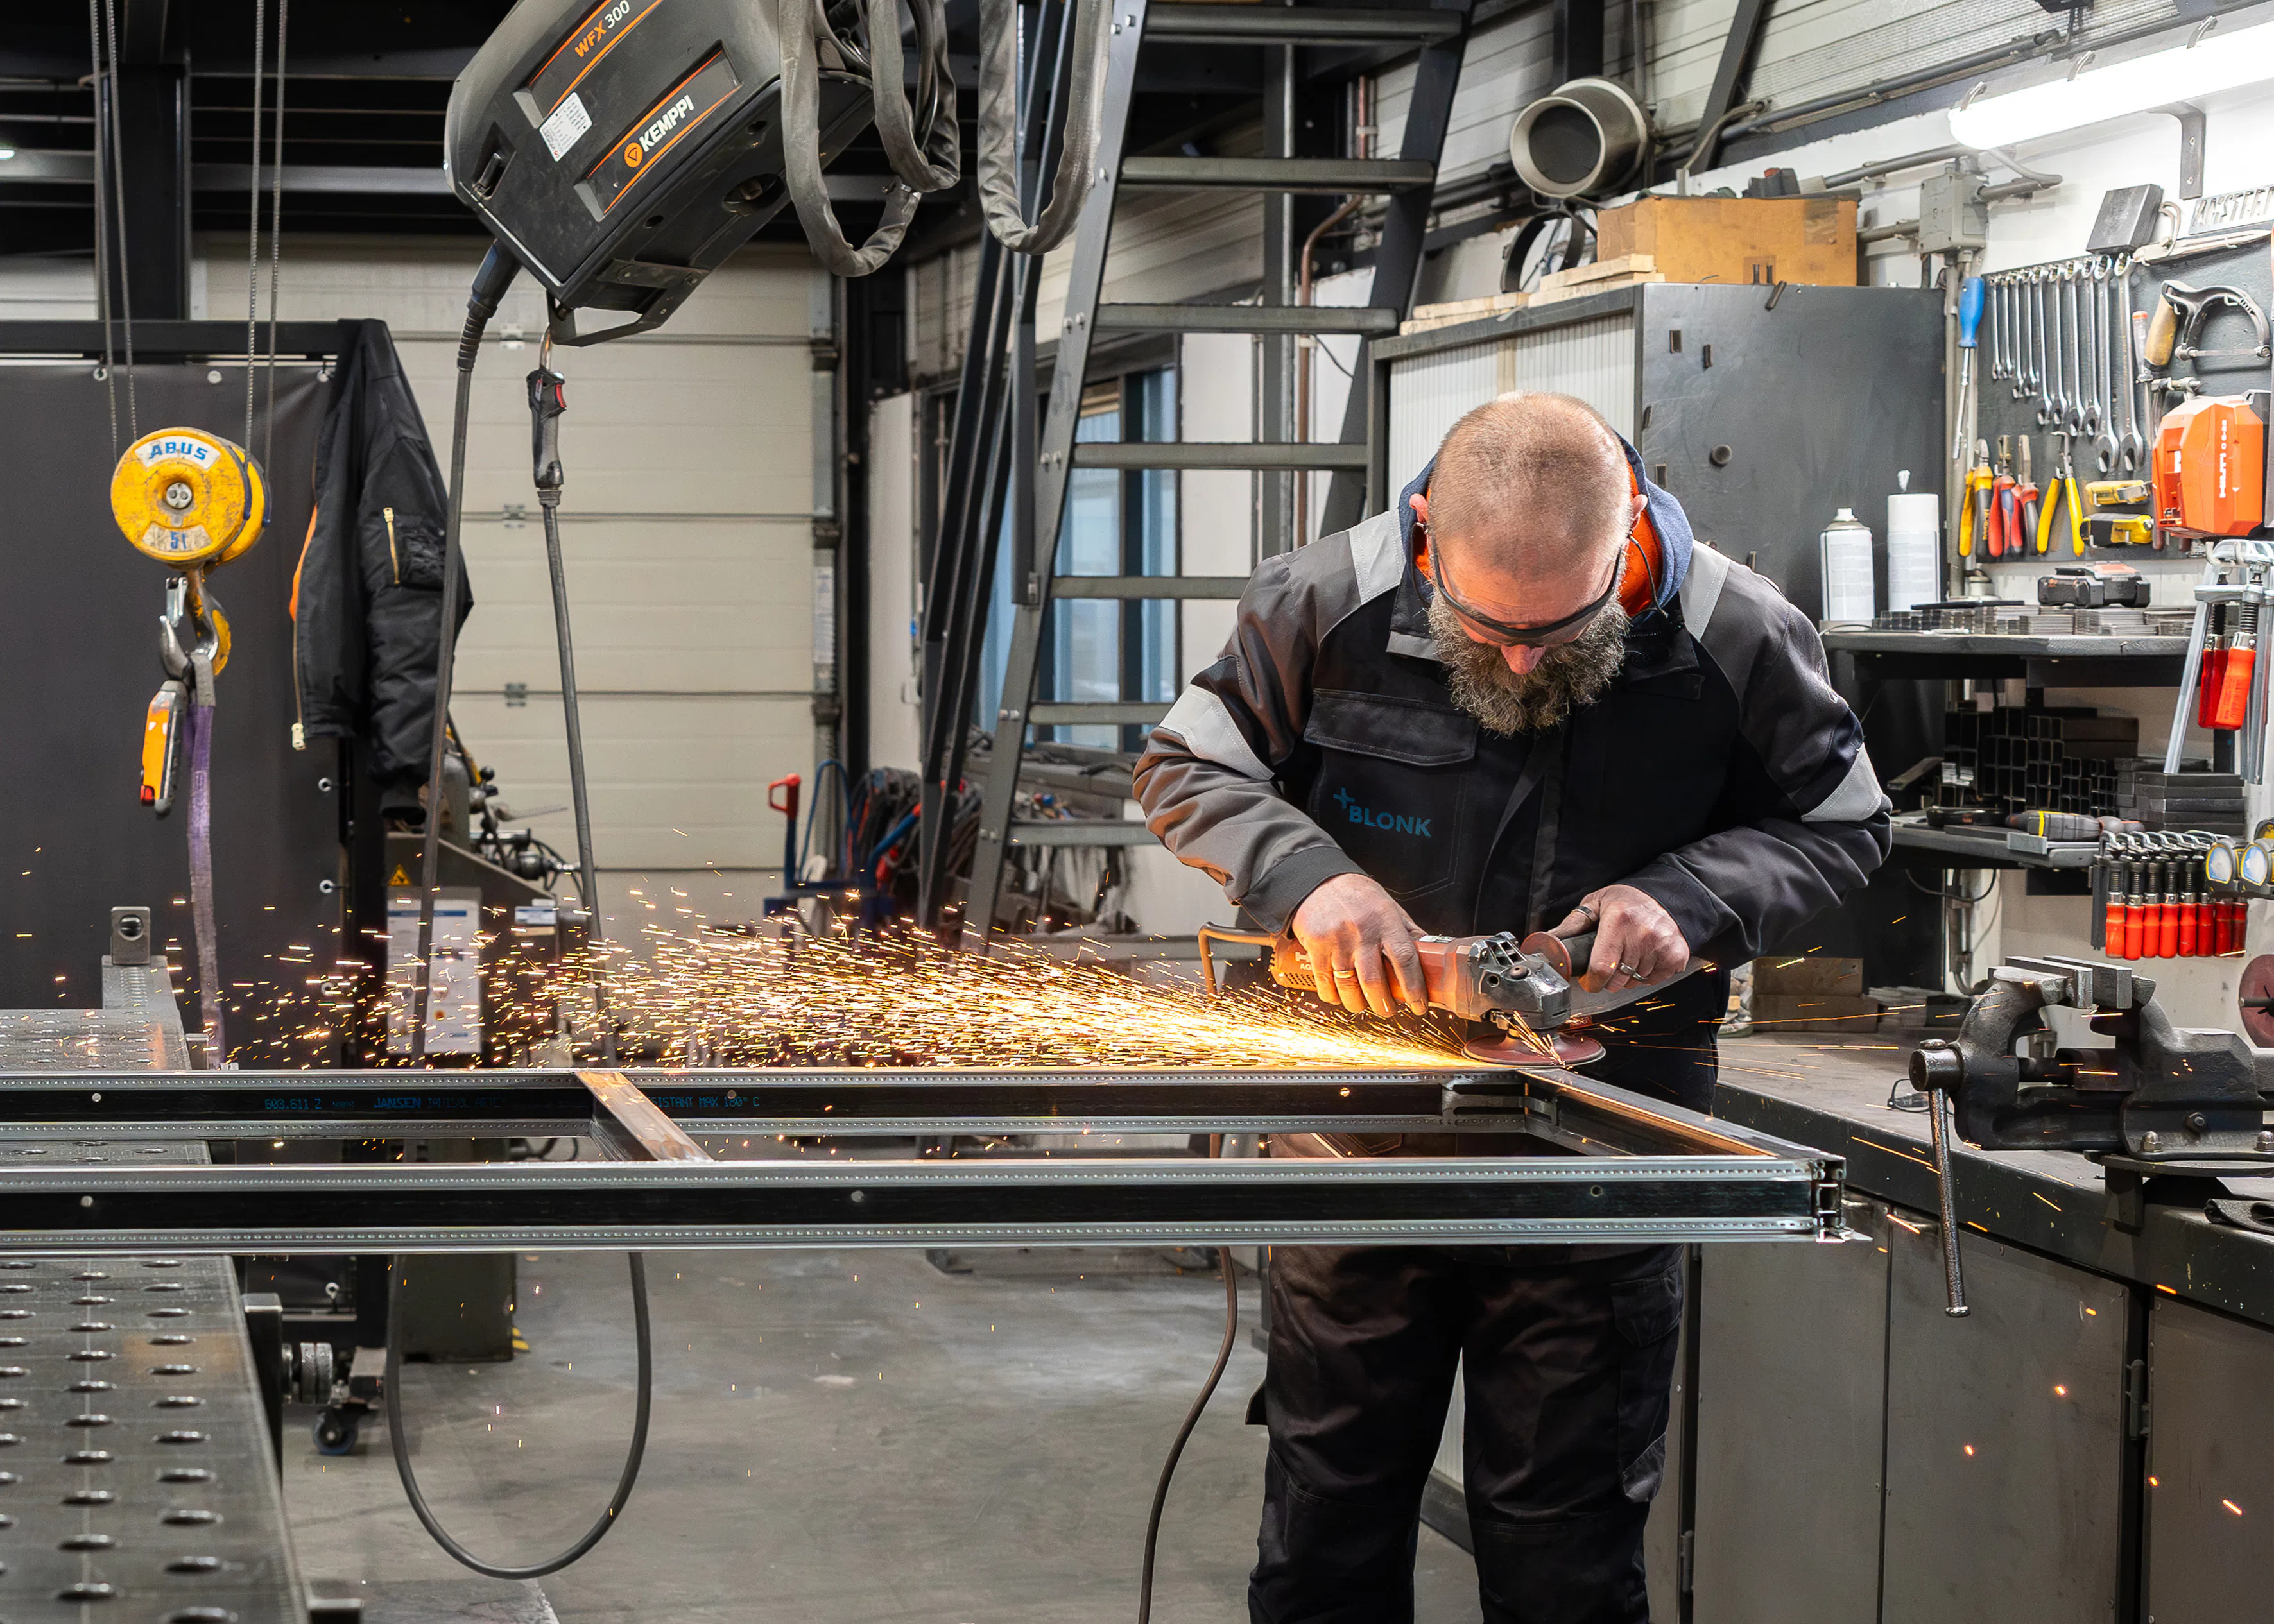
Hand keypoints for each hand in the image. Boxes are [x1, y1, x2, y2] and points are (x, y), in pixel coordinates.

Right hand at [1290, 873, 1428, 1017]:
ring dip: (1358, 1004)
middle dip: (1383, 1004)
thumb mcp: (1389, 908)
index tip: (1420, 1005)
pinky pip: (1325, 982)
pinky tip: (1339, 997)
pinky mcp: (1316, 946)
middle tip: (1388, 1010)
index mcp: (1385, 922)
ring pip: (1348, 986)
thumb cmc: (1359, 897)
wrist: (1319, 881)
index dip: (1414, 987)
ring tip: (1364, 1006)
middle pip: (1374, 980)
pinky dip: (1332, 996)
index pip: (1405, 959)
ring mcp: (1337, 940)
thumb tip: (1432, 953)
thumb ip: (1408, 932)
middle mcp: (1362, 932)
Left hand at [1552, 884, 1687, 994]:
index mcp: (1619, 921)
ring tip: (1626, 957)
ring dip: (1626, 977)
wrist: (1667, 896)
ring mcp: (1661, 946)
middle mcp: (1642, 935)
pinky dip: (1645, 976)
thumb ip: (1573, 924)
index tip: (1588, 981)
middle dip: (1607, 979)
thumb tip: (1547, 941)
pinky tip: (1643, 959)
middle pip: (1617, 980)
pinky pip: (1653, 980)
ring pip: (1634, 982)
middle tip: (1607, 965)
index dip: (1592, 981)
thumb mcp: (1596, 903)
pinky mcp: (1676, 955)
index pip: (1602, 967)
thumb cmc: (1628, 900)